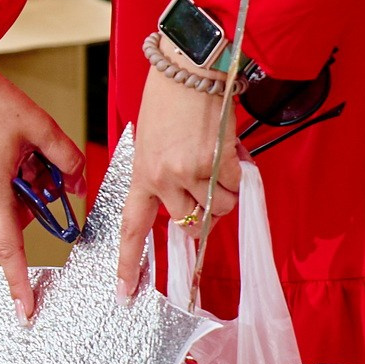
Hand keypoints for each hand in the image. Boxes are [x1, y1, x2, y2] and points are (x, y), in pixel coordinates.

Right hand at [0, 30, 86, 319]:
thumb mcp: (40, 127)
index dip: (20, 281)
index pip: (10, 248)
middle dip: (30, 195)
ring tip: (11, 143)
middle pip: (11, 213)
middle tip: (37, 162)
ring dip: (11, 180)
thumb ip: (65, 159)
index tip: (26, 308)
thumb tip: (76, 182)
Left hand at [116, 60, 240, 294]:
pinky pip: (236, 187)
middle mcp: (162, 178)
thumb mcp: (151, 143)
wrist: (187, 70)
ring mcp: (190, 172)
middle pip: (189, 223)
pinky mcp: (217, 162)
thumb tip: (193, 206)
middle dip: (204, 213)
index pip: (132, 228)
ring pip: (218, 208)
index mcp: (141, 175)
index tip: (126, 293)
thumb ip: (164, 177)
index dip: (129, 263)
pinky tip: (226, 149)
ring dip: (225, 191)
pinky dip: (238, 173)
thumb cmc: (168, 103)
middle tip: (206, 187)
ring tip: (214, 160)